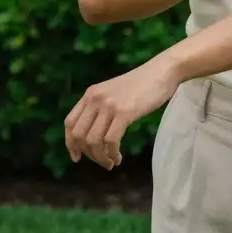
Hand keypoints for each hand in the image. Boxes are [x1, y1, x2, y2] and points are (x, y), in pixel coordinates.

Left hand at [64, 56, 180, 169]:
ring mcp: (109, 104)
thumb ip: (100, 108)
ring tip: (111, 162)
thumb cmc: (141, 85)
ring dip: (100, 158)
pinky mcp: (124, 112)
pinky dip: (112, 154)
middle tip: (102, 160)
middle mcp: (95, 98)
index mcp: (91, 93)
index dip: (70, 144)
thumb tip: (91, 137)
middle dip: (88, 154)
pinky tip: (119, 157)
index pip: (69, 123)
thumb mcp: (113, 93)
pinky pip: (110, 141)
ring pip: (93, 141)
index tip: (78, 157)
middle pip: (79, 135)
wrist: (162, 71)